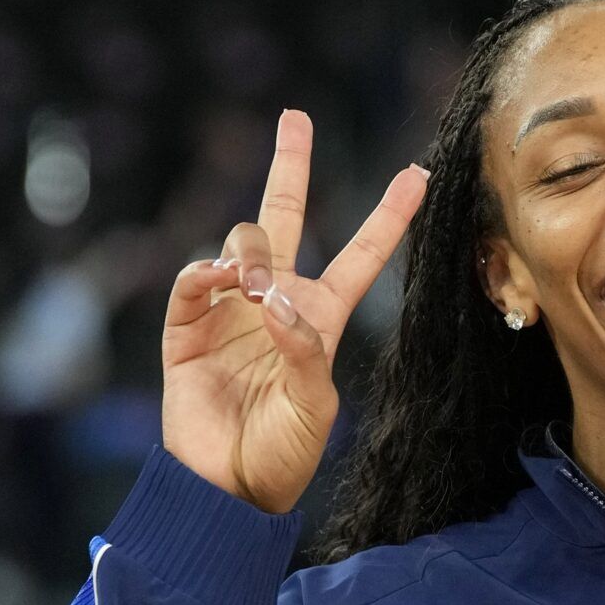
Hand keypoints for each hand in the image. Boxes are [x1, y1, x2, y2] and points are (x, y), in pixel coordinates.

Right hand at [161, 110, 428, 513]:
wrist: (226, 488)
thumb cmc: (283, 455)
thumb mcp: (314, 406)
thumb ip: (303, 350)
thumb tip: (273, 300)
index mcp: (321, 319)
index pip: (360, 256)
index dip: (388, 216)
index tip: (416, 173)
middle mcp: (277, 303)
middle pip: (287, 219)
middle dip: (289, 166)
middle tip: (295, 116)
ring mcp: (230, 310)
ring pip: (243, 244)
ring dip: (251, 252)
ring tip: (253, 285)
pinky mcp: (188, 327)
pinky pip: (195, 279)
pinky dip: (207, 273)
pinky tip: (221, 282)